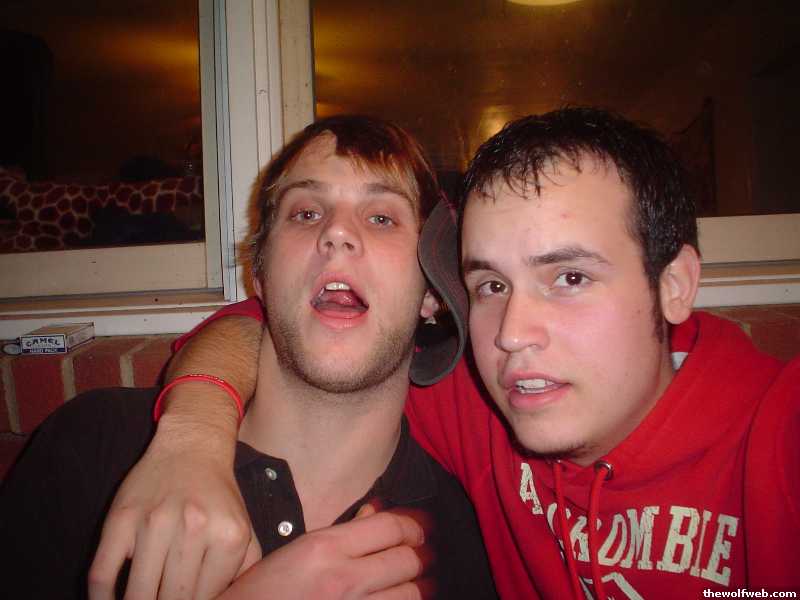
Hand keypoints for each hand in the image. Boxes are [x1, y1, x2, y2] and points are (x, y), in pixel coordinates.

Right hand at [88, 414, 260, 599]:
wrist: (192, 446)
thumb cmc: (217, 496)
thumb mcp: (243, 529)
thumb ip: (242, 572)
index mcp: (228, 536)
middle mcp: (193, 528)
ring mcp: (154, 523)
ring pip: (137, 594)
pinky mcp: (121, 519)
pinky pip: (101, 574)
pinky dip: (100, 599)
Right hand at [219, 508, 428, 599]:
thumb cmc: (261, 592)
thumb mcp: (297, 551)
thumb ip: (342, 532)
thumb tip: (379, 512)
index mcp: (324, 547)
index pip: (390, 525)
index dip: (417, 523)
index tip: (425, 525)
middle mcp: (341, 579)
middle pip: (407, 560)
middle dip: (427, 555)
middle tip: (432, 554)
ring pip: (411, 596)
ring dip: (424, 587)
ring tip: (428, 582)